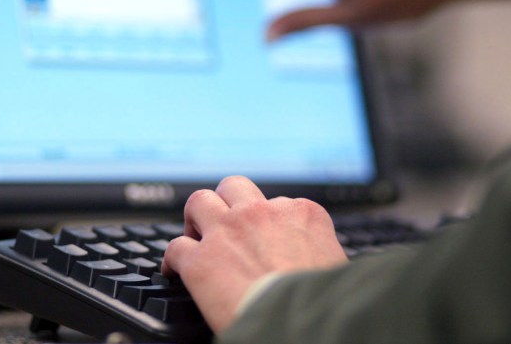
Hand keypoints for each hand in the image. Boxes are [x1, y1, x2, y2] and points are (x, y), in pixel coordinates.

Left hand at [162, 176, 347, 333]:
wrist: (302, 323)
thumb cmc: (326, 302)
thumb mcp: (337, 265)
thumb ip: (322, 252)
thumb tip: (321, 264)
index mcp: (303, 215)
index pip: (281, 203)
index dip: (270, 222)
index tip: (266, 237)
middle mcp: (262, 213)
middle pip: (234, 186)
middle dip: (226, 201)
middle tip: (224, 223)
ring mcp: (228, 232)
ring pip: (199, 201)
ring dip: (195, 217)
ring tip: (195, 235)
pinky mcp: (200, 260)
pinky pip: (175, 247)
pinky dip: (172, 259)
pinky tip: (175, 270)